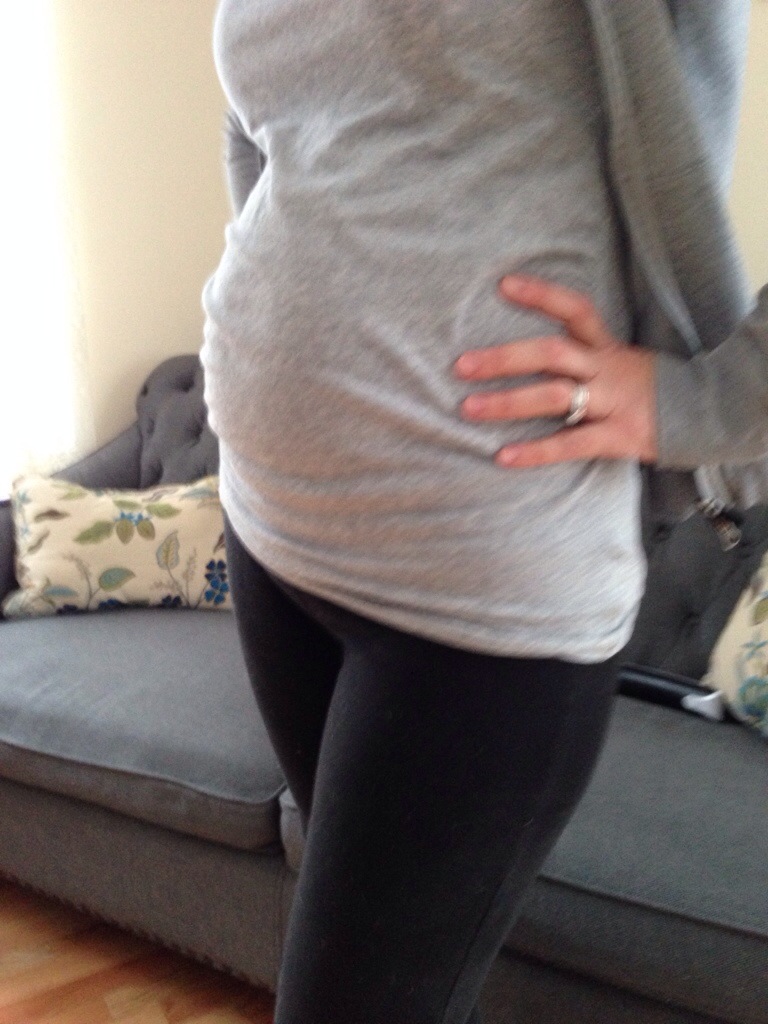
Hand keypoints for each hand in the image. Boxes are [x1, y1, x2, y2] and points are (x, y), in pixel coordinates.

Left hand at [453, 275, 657, 466]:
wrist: (707, 416)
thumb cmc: (650, 390)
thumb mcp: (622, 362)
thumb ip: (585, 357)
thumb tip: (532, 356)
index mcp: (607, 347)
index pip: (575, 310)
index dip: (541, 295)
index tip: (504, 284)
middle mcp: (606, 369)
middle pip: (552, 353)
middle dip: (504, 358)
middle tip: (461, 365)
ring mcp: (612, 402)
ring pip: (554, 396)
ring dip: (507, 402)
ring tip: (469, 407)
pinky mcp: (617, 436)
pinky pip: (570, 443)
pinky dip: (535, 452)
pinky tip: (503, 457)